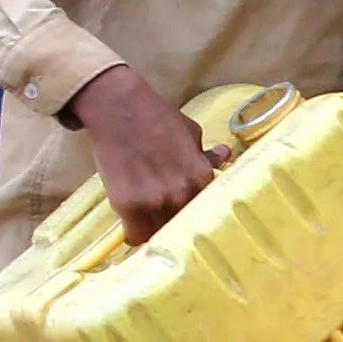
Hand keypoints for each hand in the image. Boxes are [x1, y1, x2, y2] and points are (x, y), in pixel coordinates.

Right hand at [67, 65, 214, 243]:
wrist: (118, 107)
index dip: (198, 216)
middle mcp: (181, 193)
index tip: (190, 217)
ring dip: (156, 230)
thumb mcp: (190, 131)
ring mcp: (155, 201)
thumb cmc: (155, 115)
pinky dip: (135, 234)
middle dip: (177, 223)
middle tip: (168, 218)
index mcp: (201, 177)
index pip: (207, 212)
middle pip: (184, 226)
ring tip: (150, 222)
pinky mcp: (128, 204)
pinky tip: (134, 226)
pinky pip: (136, 234)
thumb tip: (225, 157)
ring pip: (161, 234)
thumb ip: (205, 153)